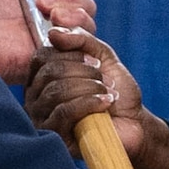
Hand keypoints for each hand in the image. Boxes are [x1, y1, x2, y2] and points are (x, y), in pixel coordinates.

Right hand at [23, 31, 168, 168]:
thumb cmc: (115, 90)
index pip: (42, 56)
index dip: (71, 54)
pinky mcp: (53, 136)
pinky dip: (88, 103)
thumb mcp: (102, 55)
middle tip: (104, 79)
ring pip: (56, 92)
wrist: (133, 122)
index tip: (96, 62)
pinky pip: (64, 112)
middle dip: (83, 72)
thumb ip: (80, 38)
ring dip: (89, 88)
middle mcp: (35, 96)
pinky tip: (105, 104)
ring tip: (108, 93)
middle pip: (50, 73)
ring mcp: (42, 117)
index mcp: (42, 76)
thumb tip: (53, 32)